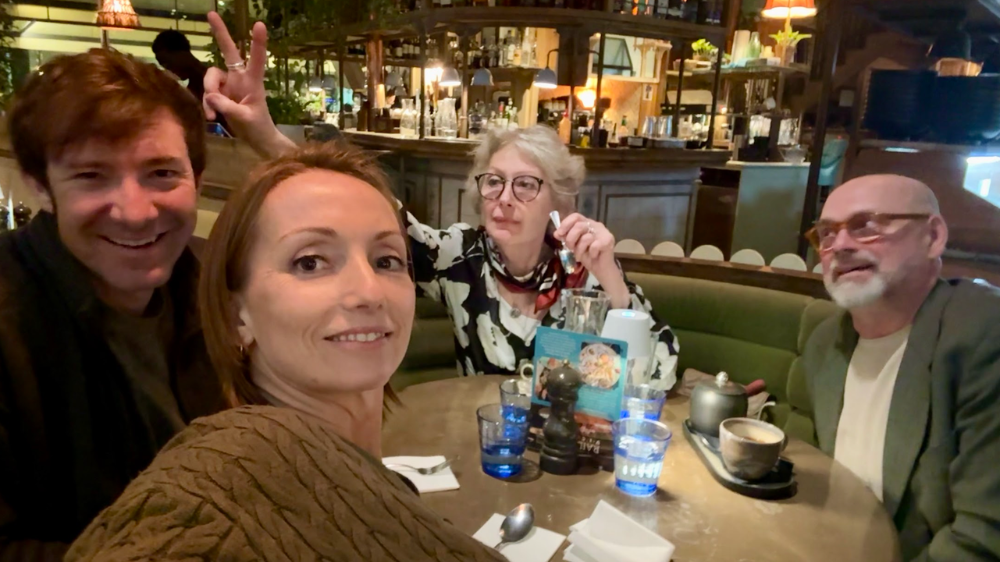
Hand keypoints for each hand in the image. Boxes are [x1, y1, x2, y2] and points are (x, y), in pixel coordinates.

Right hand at [204, 12, 295, 156]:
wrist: (256, 140)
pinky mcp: (220, 94)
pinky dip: (207, 104)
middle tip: (211, 13)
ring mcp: (229, 85)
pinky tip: (212, 117)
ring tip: (213, 114)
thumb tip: (210, 96)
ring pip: (211, 78)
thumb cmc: (258, 129)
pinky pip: (208, 92)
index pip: (257, 59)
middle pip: (229, 52)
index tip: (259, 25)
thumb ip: (228, 107)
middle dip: (220, 33)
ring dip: (209, 94)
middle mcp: (240, 78)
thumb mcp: (245, 119)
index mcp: (253, 82)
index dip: (258, 43)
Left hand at [554, 214, 629, 307]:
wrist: (600, 269)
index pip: (576, 216)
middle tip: (570, 248)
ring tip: (581, 255)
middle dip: (571, 239)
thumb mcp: (573, 246)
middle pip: (579, 225)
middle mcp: (596, 225)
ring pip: (586, 237)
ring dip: (580, 250)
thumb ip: (566, 237)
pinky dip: (591, 253)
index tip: (559, 234)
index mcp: (587, 223)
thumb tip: (556, 233)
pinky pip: (594, 245)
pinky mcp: (608, 240)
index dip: (566, 224)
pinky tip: (593, 256)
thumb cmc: (587, 256)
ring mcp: (603, 232)